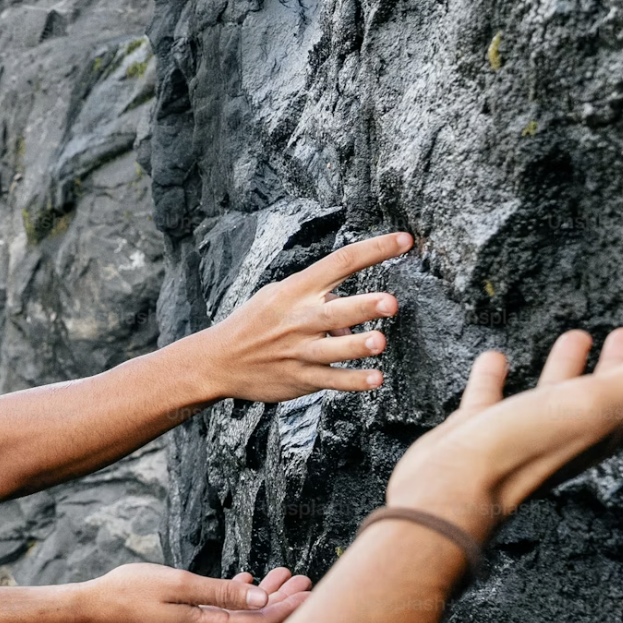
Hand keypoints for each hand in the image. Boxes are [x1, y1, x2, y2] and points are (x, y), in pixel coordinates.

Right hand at [81, 564, 312, 622]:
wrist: (91, 610)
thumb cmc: (129, 592)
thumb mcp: (179, 584)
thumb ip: (221, 593)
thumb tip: (261, 598)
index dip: (290, 610)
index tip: (314, 595)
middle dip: (282, 601)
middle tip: (306, 579)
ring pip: (240, 617)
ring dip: (262, 597)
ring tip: (284, 576)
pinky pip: (221, 615)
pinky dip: (237, 598)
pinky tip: (247, 582)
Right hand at [201, 233, 412, 401]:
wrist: (218, 361)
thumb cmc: (255, 323)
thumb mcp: (278, 296)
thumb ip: (317, 296)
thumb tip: (354, 307)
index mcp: (297, 290)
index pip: (340, 262)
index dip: (375, 250)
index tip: (404, 240)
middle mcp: (299, 319)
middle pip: (335, 310)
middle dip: (363, 306)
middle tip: (390, 303)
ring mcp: (299, 351)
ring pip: (333, 349)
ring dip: (357, 346)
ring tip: (380, 342)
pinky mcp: (300, 378)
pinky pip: (331, 380)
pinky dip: (353, 381)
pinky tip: (375, 380)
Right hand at [386, 328, 622, 541]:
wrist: (451, 490)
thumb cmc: (522, 451)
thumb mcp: (598, 403)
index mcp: (603, 428)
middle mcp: (569, 433)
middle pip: (606, 394)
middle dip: (621, 364)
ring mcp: (524, 433)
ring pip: (554, 395)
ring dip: (567, 367)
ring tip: (574, 336)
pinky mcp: (481, 432)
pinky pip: (494, 398)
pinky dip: (498, 378)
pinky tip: (496, 360)